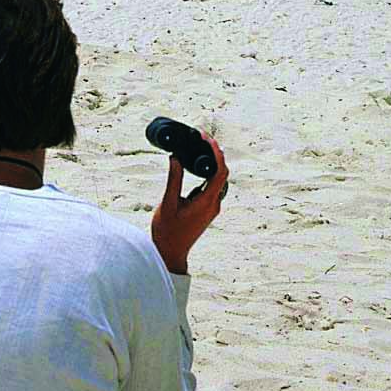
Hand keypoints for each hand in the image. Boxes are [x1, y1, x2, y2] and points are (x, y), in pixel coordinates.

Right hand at [150, 135, 228, 275]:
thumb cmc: (168, 231)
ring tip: (201, 146)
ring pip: (219, 179)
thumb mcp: (168, 203)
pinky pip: (213, 186)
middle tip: (202, 137)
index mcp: (207, 202)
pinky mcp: (207, 209)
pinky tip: (199, 165)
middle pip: (222, 173)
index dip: (216, 152)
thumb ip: (174, 179)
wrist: (171, 253)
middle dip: (215, 153)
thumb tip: (176, 157)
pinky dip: (208, 173)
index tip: (206, 138)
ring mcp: (212, 207)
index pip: (220, 171)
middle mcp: (214, 204)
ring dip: (213, 162)